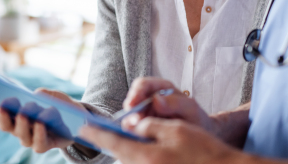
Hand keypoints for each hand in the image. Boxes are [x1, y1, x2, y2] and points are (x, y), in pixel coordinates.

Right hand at [0, 88, 84, 153]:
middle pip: (4, 125)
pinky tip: (40, 124)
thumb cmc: (57, 105)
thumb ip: (41, 95)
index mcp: (15, 112)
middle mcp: (18, 127)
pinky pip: (37, 144)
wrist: (77, 120)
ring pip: (20, 135)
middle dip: (2, 116)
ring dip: (22, 122)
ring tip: (27, 112)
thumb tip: (34, 97)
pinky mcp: (43, 145)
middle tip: (4, 105)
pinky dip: (38, 133)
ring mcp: (30, 137)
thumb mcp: (49, 95)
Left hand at [80, 117, 238, 163]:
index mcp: (147, 157)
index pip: (115, 143)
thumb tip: (131, 127)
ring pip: (132, 161)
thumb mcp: (177, 130)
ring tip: (124, 137)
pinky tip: (146, 149)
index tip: (83, 128)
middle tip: (100, 131)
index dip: (97, 134)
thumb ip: (150, 127)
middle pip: (122, 155)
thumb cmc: (204, 150)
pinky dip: (139, 156)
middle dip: (113, 143)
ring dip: (127, 150)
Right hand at [121, 78, 214, 135]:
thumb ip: (176, 103)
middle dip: (131, 111)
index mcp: (162, 88)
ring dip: (131, 123)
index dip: (135, 93)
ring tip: (137, 131)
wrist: (200, 134)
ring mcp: (147, 113)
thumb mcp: (190, 109)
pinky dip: (134, 132)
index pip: (143, 84)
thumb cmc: (196, 118)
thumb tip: (156, 99)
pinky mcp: (144, 126)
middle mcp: (151, 99)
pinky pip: (134, 127)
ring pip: (131, 115)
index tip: (131, 105)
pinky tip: (139, 136)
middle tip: (133, 122)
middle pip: (132, 100)